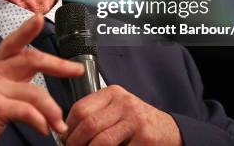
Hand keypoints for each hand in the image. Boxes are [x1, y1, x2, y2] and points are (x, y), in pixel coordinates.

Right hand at [0, 14, 84, 144]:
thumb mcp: (0, 87)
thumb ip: (19, 75)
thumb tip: (52, 69)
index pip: (14, 41)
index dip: (27, 29)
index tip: (39, 18)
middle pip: (31, 59)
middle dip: (58, 65)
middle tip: (77, 70)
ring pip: (34, 92)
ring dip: (52, 110)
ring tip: (59, 124)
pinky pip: (27, 111)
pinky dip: (40, 122)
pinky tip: (44, 129)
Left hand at [63, 85, 181, 145]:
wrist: (169, 130)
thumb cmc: (137, 121)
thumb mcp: (117, 109)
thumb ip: (96, 114)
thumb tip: (68, 131)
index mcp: (113, 93)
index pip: (80, 108)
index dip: (68, 127)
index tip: (65, 138)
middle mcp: (124, 103)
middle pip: (88, 124)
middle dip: (75, 142)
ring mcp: (136, 120)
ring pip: (101, 141)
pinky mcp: (145, 138)